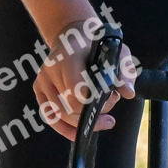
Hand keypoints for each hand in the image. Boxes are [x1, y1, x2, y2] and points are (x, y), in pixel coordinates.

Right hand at [34, 19, 137, 140]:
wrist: (74, 34)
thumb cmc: (98, 44)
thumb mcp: (117, 51)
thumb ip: (125, 70)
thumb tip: (128, 92)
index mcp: (68, 58)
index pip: (76, 90)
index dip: (93, 101)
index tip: (112, 97)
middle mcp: (50, 70)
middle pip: (69, 107)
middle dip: (94, 112)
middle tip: (112, 102)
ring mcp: (42, 81)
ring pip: (61, 115)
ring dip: (84, 121)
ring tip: (105, 118)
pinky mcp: (39, 90)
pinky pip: (50, 117)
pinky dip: (66, 129)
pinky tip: (82, 133)